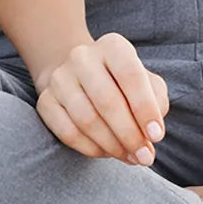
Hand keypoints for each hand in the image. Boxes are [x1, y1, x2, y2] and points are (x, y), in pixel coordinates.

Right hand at [33, 33, 168, 165]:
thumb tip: (152, 131)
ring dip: (112, 145)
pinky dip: (91, 149)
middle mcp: (82, 57)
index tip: (157, 136)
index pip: (131, 75)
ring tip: (130, 157)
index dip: (145, 108)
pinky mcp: (45, 101)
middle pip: (107, 101)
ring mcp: (60, 78)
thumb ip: (156, 101)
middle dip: (130, 134)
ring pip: (87, 120)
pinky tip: (107, 153)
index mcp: (113, 46)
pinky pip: (68, 132)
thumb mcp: (147, 82)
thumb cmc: (123, 83)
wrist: (80, 76)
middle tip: (145, 157)